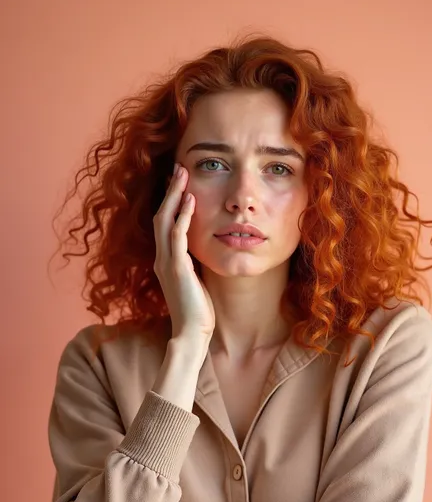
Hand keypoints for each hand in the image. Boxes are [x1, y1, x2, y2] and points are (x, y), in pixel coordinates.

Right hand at [153, 163, 214, 342]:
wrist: (191, 333)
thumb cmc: (197, 311)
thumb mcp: (194, 281)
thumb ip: (193, 264)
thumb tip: (201, 251)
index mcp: (165, 261)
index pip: (163, 224)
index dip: (170, 201)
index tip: (180, 182)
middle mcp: (161, 258)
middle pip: (160, 215)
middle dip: (170, 190)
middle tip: (179, 168)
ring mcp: (167, 262)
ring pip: (164, 220)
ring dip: (174, 195)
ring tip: (183, 174)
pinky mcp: (176, 268)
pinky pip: (177, 236)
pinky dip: (182, 216)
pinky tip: (191, 200)